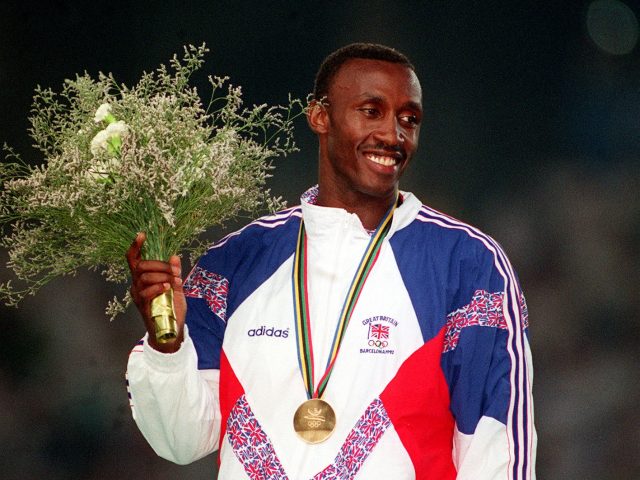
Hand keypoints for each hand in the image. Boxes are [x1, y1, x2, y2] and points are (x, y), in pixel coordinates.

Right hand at [126, 232, 186, 352]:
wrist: (171, 330)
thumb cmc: (172, 308)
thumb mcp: (176, 287)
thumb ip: (174, 272)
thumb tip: (174, 256)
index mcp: (143, 278)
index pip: (134, 260)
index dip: (135, 247)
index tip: (142, 234)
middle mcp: (136, 285)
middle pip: (141, 266)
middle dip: (159, 264)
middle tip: (175, 271)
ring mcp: (138, 296)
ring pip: (144, 277)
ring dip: (162, 276)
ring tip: (175, 281)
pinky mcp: (142, 306)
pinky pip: (146, 292)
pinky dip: (158, 286)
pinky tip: (168, 287)